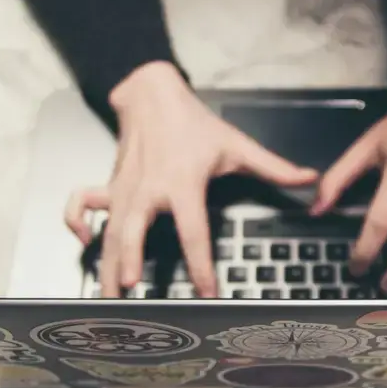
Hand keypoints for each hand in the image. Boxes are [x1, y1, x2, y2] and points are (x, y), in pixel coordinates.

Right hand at [64, 62, 317, 297]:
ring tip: (104, 293)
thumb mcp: (236, 144)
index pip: (193, 232)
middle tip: (128, 292)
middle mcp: (149, 190)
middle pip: (134, 232)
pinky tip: (83, 242)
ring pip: (108, 229)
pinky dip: (76, 221)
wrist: (152, 94)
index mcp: (182, 184)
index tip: (206, 291)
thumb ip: (274, 167)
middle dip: (128, 261)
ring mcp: (124, 189)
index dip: (201, 265)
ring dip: (104, 261)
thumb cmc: (194, 124)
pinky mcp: (109, 185)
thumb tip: (310, 179)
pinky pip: (82, 205)